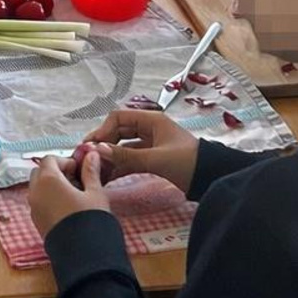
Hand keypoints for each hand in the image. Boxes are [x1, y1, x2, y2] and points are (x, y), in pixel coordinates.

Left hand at [29, 150, 110, 237]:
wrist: (82, 254)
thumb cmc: (90, 220)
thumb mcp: (95, 193)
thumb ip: (91, 172)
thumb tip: (91, 155)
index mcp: (48, 180)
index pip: (50, 159)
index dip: (65, 161)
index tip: (79, 168)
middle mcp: (35, 192)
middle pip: (40, 172)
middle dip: (56, 172)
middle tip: (76, 179)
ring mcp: (33, 208)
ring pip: (38, 188)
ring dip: (52, 186)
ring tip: (73, 195)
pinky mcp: (36, 222)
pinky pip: (38, 202)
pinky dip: (49, 199)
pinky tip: (67, 208)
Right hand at [82, 108, 200, 192]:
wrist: (210, 179)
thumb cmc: (186, 163)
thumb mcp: (155, 159)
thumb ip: (125, 155)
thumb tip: (97, 151)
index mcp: (151, 120)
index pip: (118, 118)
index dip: (103, 130)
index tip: (91, 146)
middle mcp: (149, 129)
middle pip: (118, 132)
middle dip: (103, 145)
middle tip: (87, 159)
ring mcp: (150, 144)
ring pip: (123, 147)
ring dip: (110, 157)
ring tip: (95, 170)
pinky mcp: (152, 159)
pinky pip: (130, 159)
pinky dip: (120, 166)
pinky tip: (108, 177)